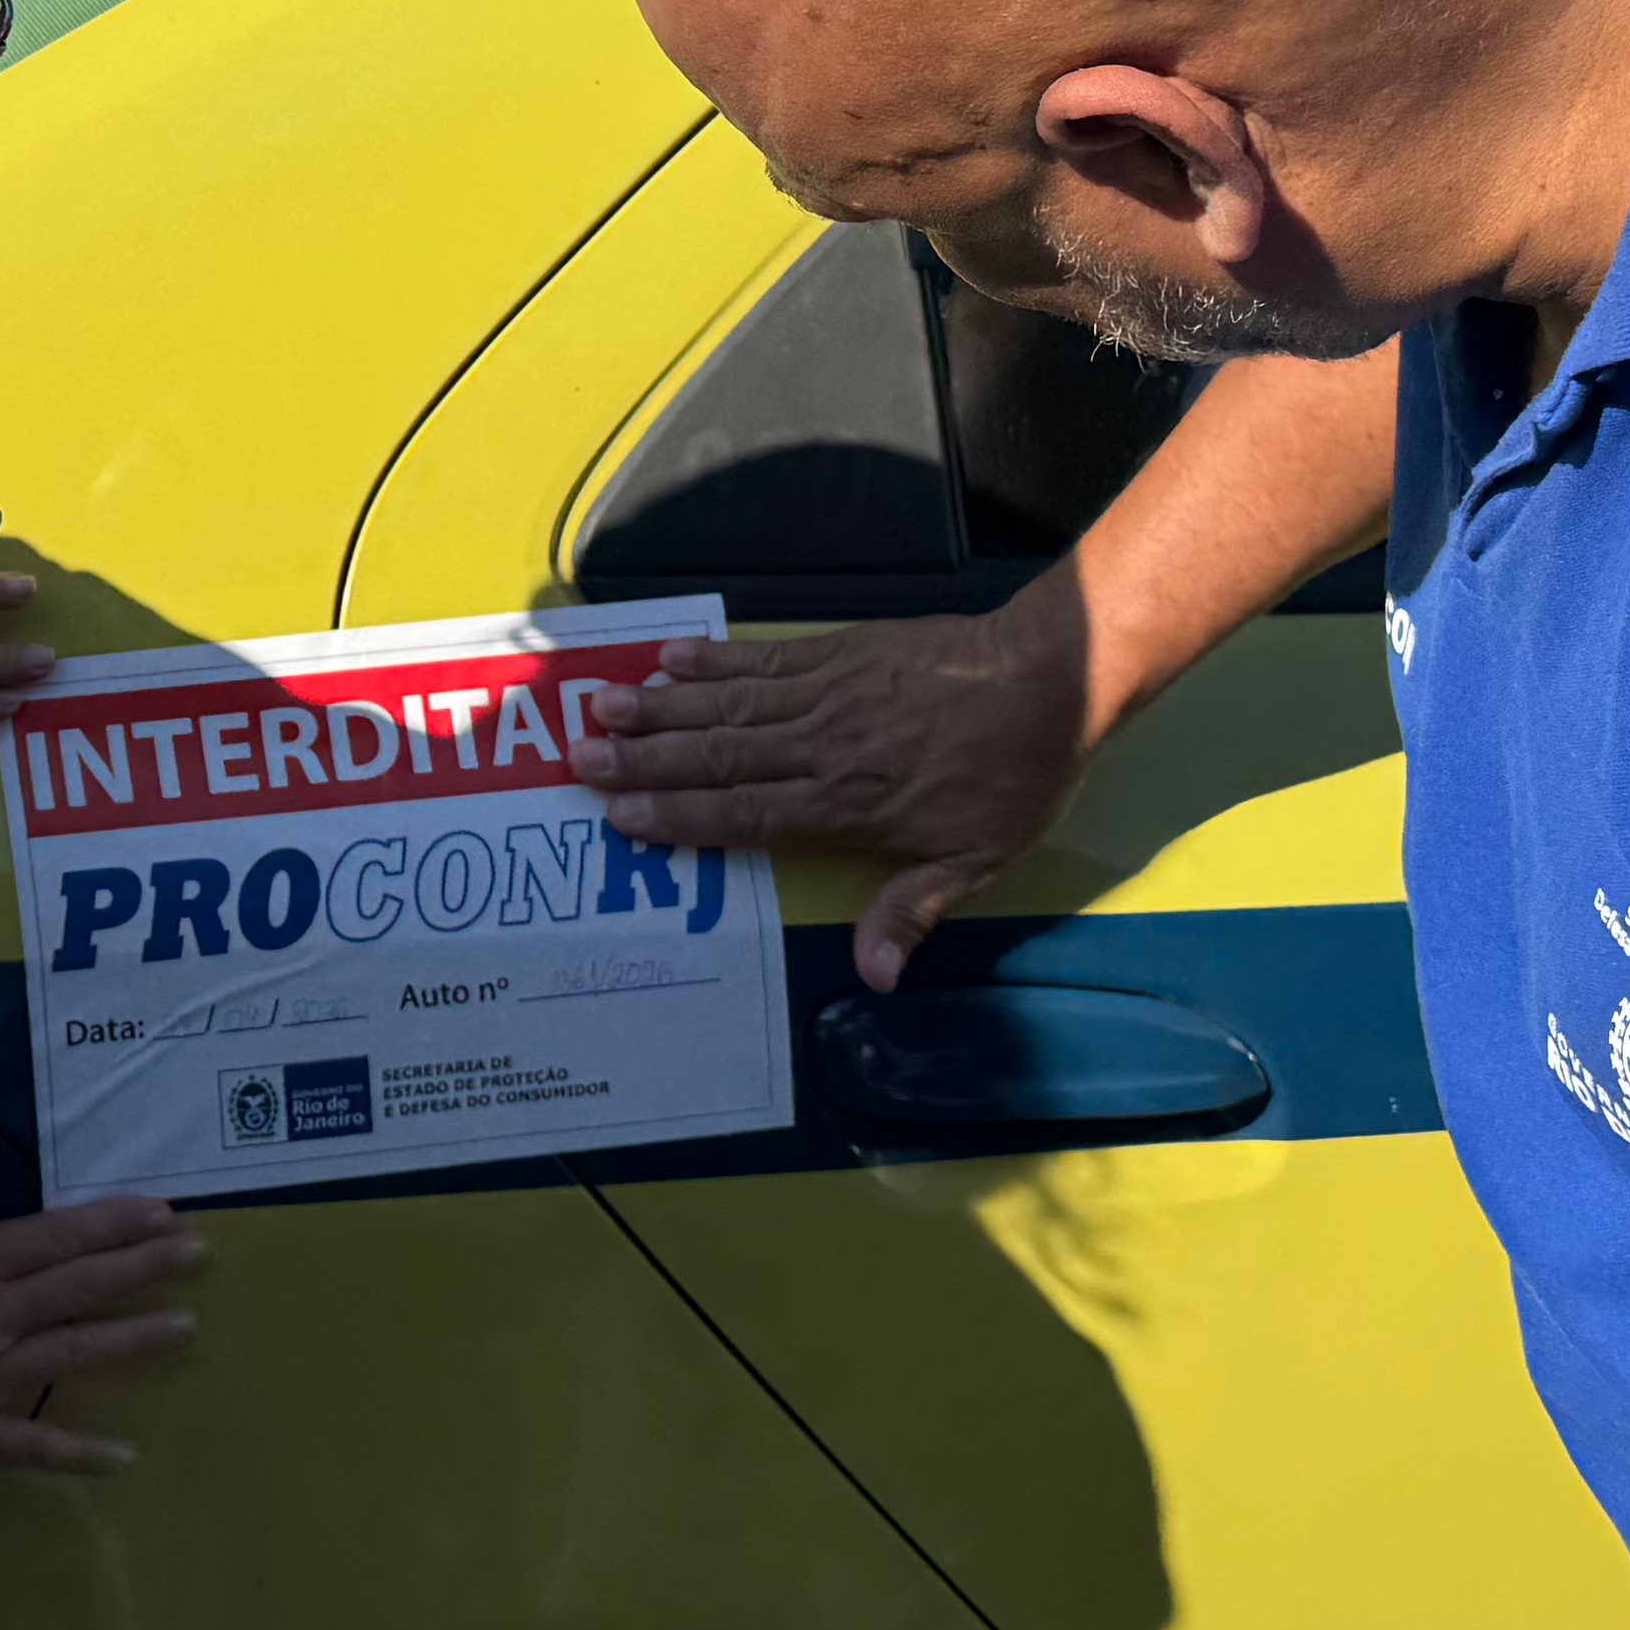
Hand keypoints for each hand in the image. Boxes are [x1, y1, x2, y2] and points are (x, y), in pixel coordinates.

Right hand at [0, 1100, 198, 1498]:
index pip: (56, 1234)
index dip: (112, 1221)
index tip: (164, 1211)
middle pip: (81, 1285)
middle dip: (143, 1267)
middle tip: (199, 1255)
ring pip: (75, 1353)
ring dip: (133, 1340)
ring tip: (186, 1329)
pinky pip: (34, 1447)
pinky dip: (78, 1454)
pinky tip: (124, 1459)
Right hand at [574, 609, 1099, 989]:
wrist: (1050, 678)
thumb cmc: (1015, 776)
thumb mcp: (978, 861)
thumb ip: (912, 910)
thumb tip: (873, 977)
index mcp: (846, 807)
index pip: (745, 815)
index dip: (679, 817)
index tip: (621, 817)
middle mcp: (822, 748)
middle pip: (718, 757)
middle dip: (645, 762)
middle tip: (580, 761)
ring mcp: (827, 694)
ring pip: (727, 705)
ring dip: (661, 708)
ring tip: (600, 707)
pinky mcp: (838, 652)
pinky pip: (762, 659)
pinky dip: (712, 659)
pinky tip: (669, 660)